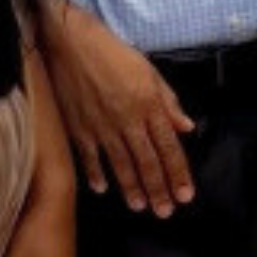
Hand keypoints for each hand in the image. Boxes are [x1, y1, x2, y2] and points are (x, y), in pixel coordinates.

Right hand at [42, 0, 194, 215]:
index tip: (186, 195)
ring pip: (120, 164)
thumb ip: (168, 102)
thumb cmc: (113, 54)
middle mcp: (127, 121)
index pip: (169, 147)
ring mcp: (100, 127)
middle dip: (158, 189)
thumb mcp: (149, 72)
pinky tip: (102, 190)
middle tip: (165, 212)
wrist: (70, 43)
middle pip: (147, 161)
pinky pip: (88, 157)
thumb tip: (186, 128)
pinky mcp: (77, 128)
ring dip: (131, 188)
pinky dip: (95, 174)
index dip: (178, 173)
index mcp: (149, 106)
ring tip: (140, 207)